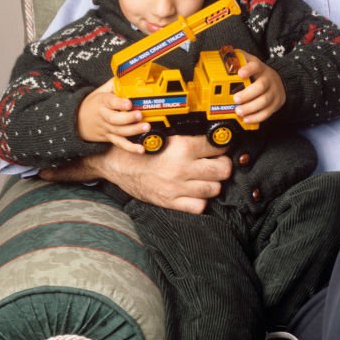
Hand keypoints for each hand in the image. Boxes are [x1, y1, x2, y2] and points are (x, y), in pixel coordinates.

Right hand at [41, 134, 233, 213]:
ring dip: (213, 183)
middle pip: (223, 170)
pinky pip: (199, 207)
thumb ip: (189, 136)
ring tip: (206, 177)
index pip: (219, 146)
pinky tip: (196, 192)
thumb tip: (211, 133)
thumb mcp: (166, 135)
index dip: (223, 146)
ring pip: (215, 189)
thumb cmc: (141, 147)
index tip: (221, 146)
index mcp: (183, 147)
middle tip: (217, 163)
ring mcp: (177, 188)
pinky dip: (201, 201)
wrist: (116, 163)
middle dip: (223, 165)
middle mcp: (183, 168)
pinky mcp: (171, 202)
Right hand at [77, 80, 149, 153]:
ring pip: (119, 132)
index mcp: (102, 102)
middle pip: (115, 119)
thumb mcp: (100, 91)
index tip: (129, 103)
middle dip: (128, 118)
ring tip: (146, 127)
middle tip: (140, 115)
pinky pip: (120, 144)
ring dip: (133, 131)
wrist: (76, 121)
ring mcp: (106, 129)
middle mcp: (104, 116)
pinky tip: (141, 149)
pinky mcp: (109, 138)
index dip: (119, 103)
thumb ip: (114, 84)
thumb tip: (128, 73)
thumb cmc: (92, 104)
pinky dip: (130, 148)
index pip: (110, 102)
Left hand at [234, 53, 286, 122]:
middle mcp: (269, 79)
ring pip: (264, 101)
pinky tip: (246, 119)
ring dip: (250, 108)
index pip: (256, 66)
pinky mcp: (276, 103)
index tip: (240, 73)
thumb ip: (238, 59)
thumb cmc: (258, 73)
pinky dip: (256, 117)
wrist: (278, 82)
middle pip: (261, 86)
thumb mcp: (250, 62)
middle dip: (248, 94)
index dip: (248, 69)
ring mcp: (274, 92)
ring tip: (239, 111)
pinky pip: (267, 112)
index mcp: (260, 68)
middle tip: (236, 99)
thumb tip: (222, 55)